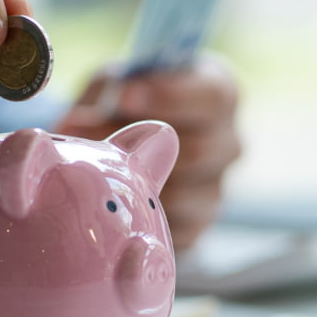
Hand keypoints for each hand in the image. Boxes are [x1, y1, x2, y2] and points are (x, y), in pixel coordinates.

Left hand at [56, 55, 241, 251]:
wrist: (130, 149)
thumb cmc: (127, 105)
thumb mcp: (116, 85)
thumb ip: (108, 95)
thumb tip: (88, 118)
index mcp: (218, 97)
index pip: (213, 98)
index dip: (170, 98)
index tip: (123, 98)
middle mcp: (227, 143)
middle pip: (201, 153)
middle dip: (143, 152)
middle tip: (94, 144)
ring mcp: (215, 188)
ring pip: (183, 197)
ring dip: (134, 190)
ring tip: (96, 176)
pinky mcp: (198, 224)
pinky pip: (173, 231)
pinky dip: (138, 221)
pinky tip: (115, 204)